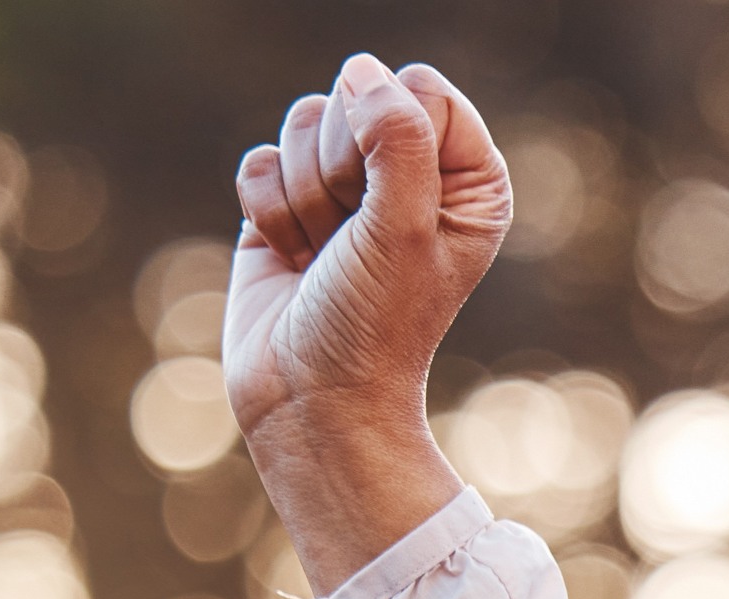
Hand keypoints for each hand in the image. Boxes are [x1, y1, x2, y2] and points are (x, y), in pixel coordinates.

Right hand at [224, 56, 509, 591]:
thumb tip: (365, 72)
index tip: (393, 209)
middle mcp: (412, 175)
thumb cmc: (375, 325)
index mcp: (467, 180)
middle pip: (355, 97)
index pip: (421, 90)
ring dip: (306, 198)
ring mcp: (348, 188)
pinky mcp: (288, 203)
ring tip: (327, 257)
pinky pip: (261, 158)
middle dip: (341, 170)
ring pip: (304, 122)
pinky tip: (292, 259)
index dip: (390, 135)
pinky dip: (268, 211)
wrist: (311, 396)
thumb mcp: (405, 230)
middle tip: (354, 241)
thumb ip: (399, 139)